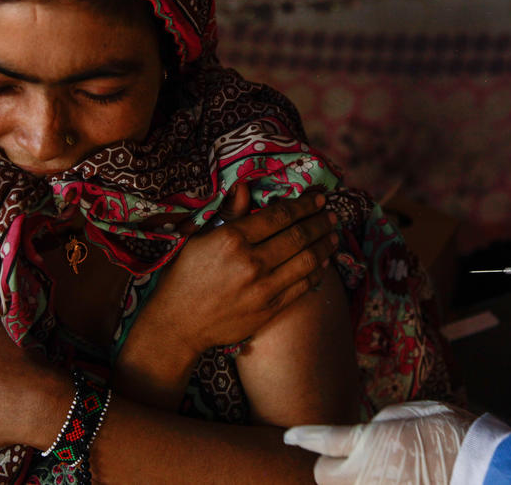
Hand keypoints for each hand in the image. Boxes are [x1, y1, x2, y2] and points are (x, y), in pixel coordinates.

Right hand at [142, 185, 339, 355]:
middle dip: (320, 222)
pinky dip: (317, 271)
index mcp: (231, 239)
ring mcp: (263, 288)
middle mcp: (250, 262)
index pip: (278, 216)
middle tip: (331, 214)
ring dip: (324, 245)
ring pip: (307, 261)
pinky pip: (303, 286)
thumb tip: (245, 186)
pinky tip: (322, 262)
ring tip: (333, 235)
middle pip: (298, 236)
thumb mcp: (198, 237)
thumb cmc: (184, 275)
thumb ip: (228, 213)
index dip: (303, 205)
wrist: (178, 324)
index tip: (318, 198)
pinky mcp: (270, 310)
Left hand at [284, 401, 475, 484]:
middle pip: (323, 476)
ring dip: (351, 483)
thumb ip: (384, 422)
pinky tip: (393, 479)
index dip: (304, 436)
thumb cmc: (456, 436)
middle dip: (330, 467)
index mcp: (370, 442)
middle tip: (345, 461)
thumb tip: (371, 431)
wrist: (486, 472)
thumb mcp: (417, 413)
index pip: (323, 439)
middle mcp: (366, 475)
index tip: (291, 437)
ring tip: (373, 472)